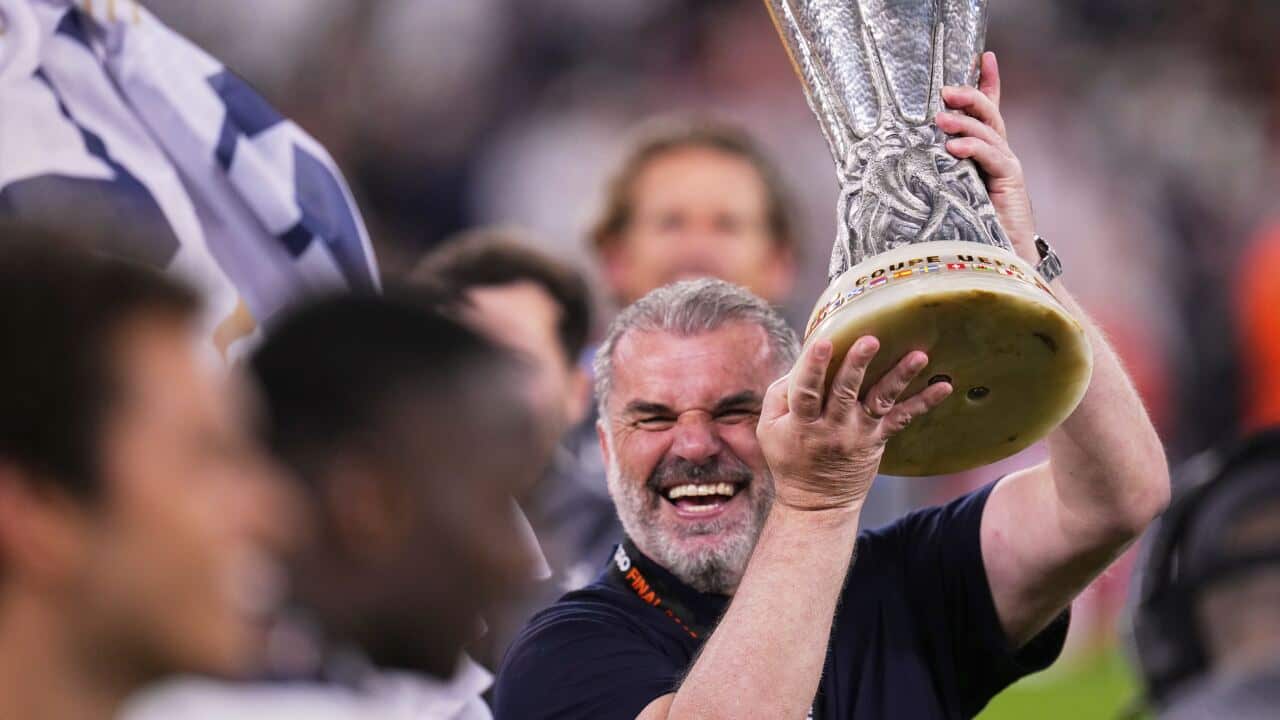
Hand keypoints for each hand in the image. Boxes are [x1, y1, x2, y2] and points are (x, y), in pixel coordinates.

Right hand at [757, 337, 951, 511]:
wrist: (817, 503)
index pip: (806, 391)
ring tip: (919, 356)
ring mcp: (860, 433)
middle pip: (845, 391)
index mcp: (802, 423)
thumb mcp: (769, 429)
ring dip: (900, 377)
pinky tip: (944, 386)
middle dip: (858, 364)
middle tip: (871, 340)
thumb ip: (780, 394)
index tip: (823, 342)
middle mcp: (833, 427)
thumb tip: (803, 362)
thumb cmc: (790, 457)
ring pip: (879, 401)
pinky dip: (924, 403)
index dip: (813, 367)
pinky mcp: (879, 439)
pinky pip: (903, 419)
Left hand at [936, 51, 1037, 265]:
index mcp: (984, 157)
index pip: (988, 113)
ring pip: (990, 131)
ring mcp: (1007, 169)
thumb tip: (886, 168)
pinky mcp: (1011, 183)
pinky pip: (994, 157)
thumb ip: (929, 178)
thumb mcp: (943, 198)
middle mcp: (999, 157)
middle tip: (945, 90)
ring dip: (965, 121)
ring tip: (941, 117)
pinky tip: (953, 148)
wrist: (999, 264)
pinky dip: (973, 148)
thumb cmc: (965, 234)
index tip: (983, 56)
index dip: (988, 84)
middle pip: (990, 115)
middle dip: (970, 95)